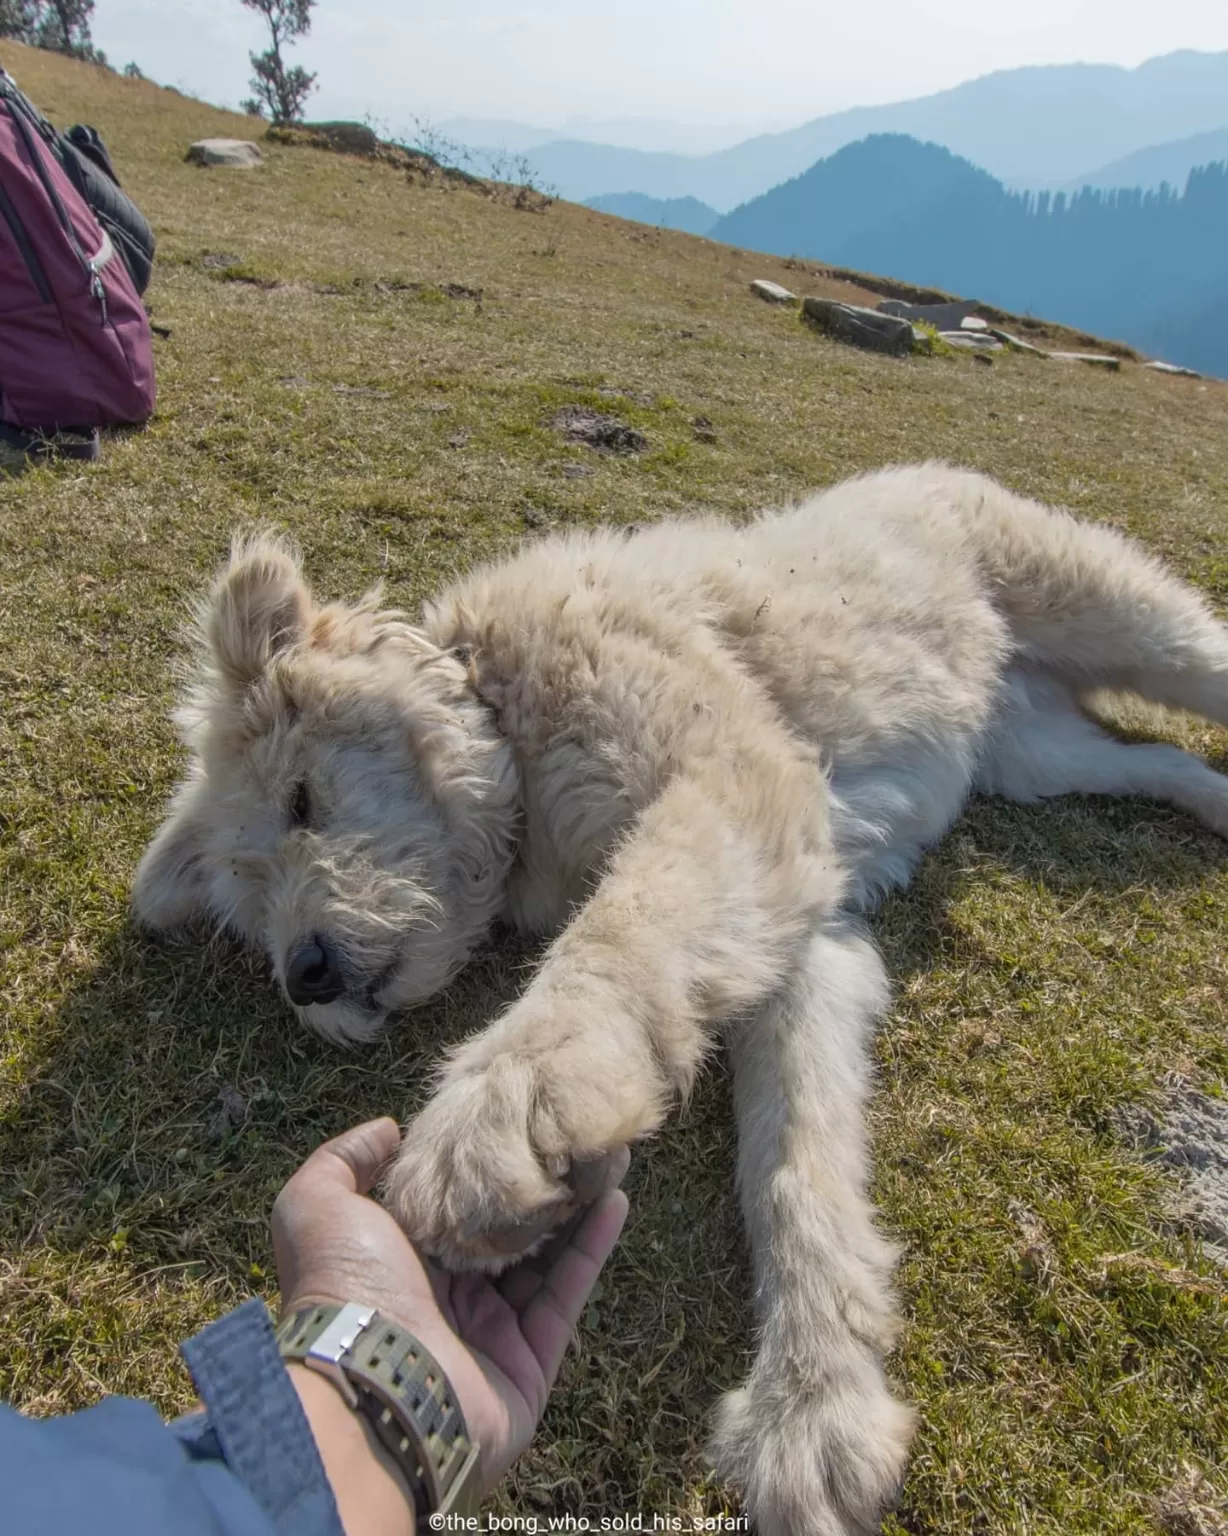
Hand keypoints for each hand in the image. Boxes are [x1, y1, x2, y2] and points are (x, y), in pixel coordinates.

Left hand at [272, 1118, 628, 1499]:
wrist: (373, 1384)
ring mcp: (491, 1330)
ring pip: (544, 1256)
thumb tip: (388, 1130)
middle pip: (503, 1229)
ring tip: (605, 1155)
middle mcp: (446, 1296)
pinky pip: (567, 1291)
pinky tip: (615, 1197)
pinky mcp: (531, 1358)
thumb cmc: (345, 1287)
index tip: (512, 1121)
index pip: (450, 1203)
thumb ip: (343, 1161)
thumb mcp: (317, 1205)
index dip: (480, 1165)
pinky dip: (593, 1246)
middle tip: (570, 1135)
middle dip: (536, 1185)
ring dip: (575, 1207)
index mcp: (398, 1262)